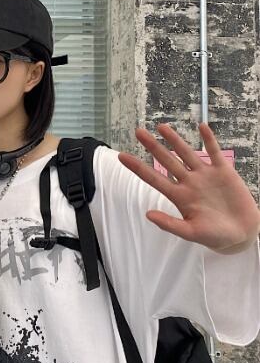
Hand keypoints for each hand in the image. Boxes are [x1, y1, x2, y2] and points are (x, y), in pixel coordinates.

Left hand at [119, 123, 259, 253]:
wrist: (241, 233)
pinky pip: (215, 152)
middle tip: (138, 131)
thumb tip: (147, 214)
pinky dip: (209, 139)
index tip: (122, 156)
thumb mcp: (190, 233)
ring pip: (186, 153)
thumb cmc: (214, 236)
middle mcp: (189, 182)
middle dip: (152, 146)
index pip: (153, 178)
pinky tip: (201, 127)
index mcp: (178, 196)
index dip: (137, 167)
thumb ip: (169, 224)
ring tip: (161, 126)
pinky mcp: (224, 172)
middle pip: (166, 160)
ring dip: (174, 140)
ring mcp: (205, 175)